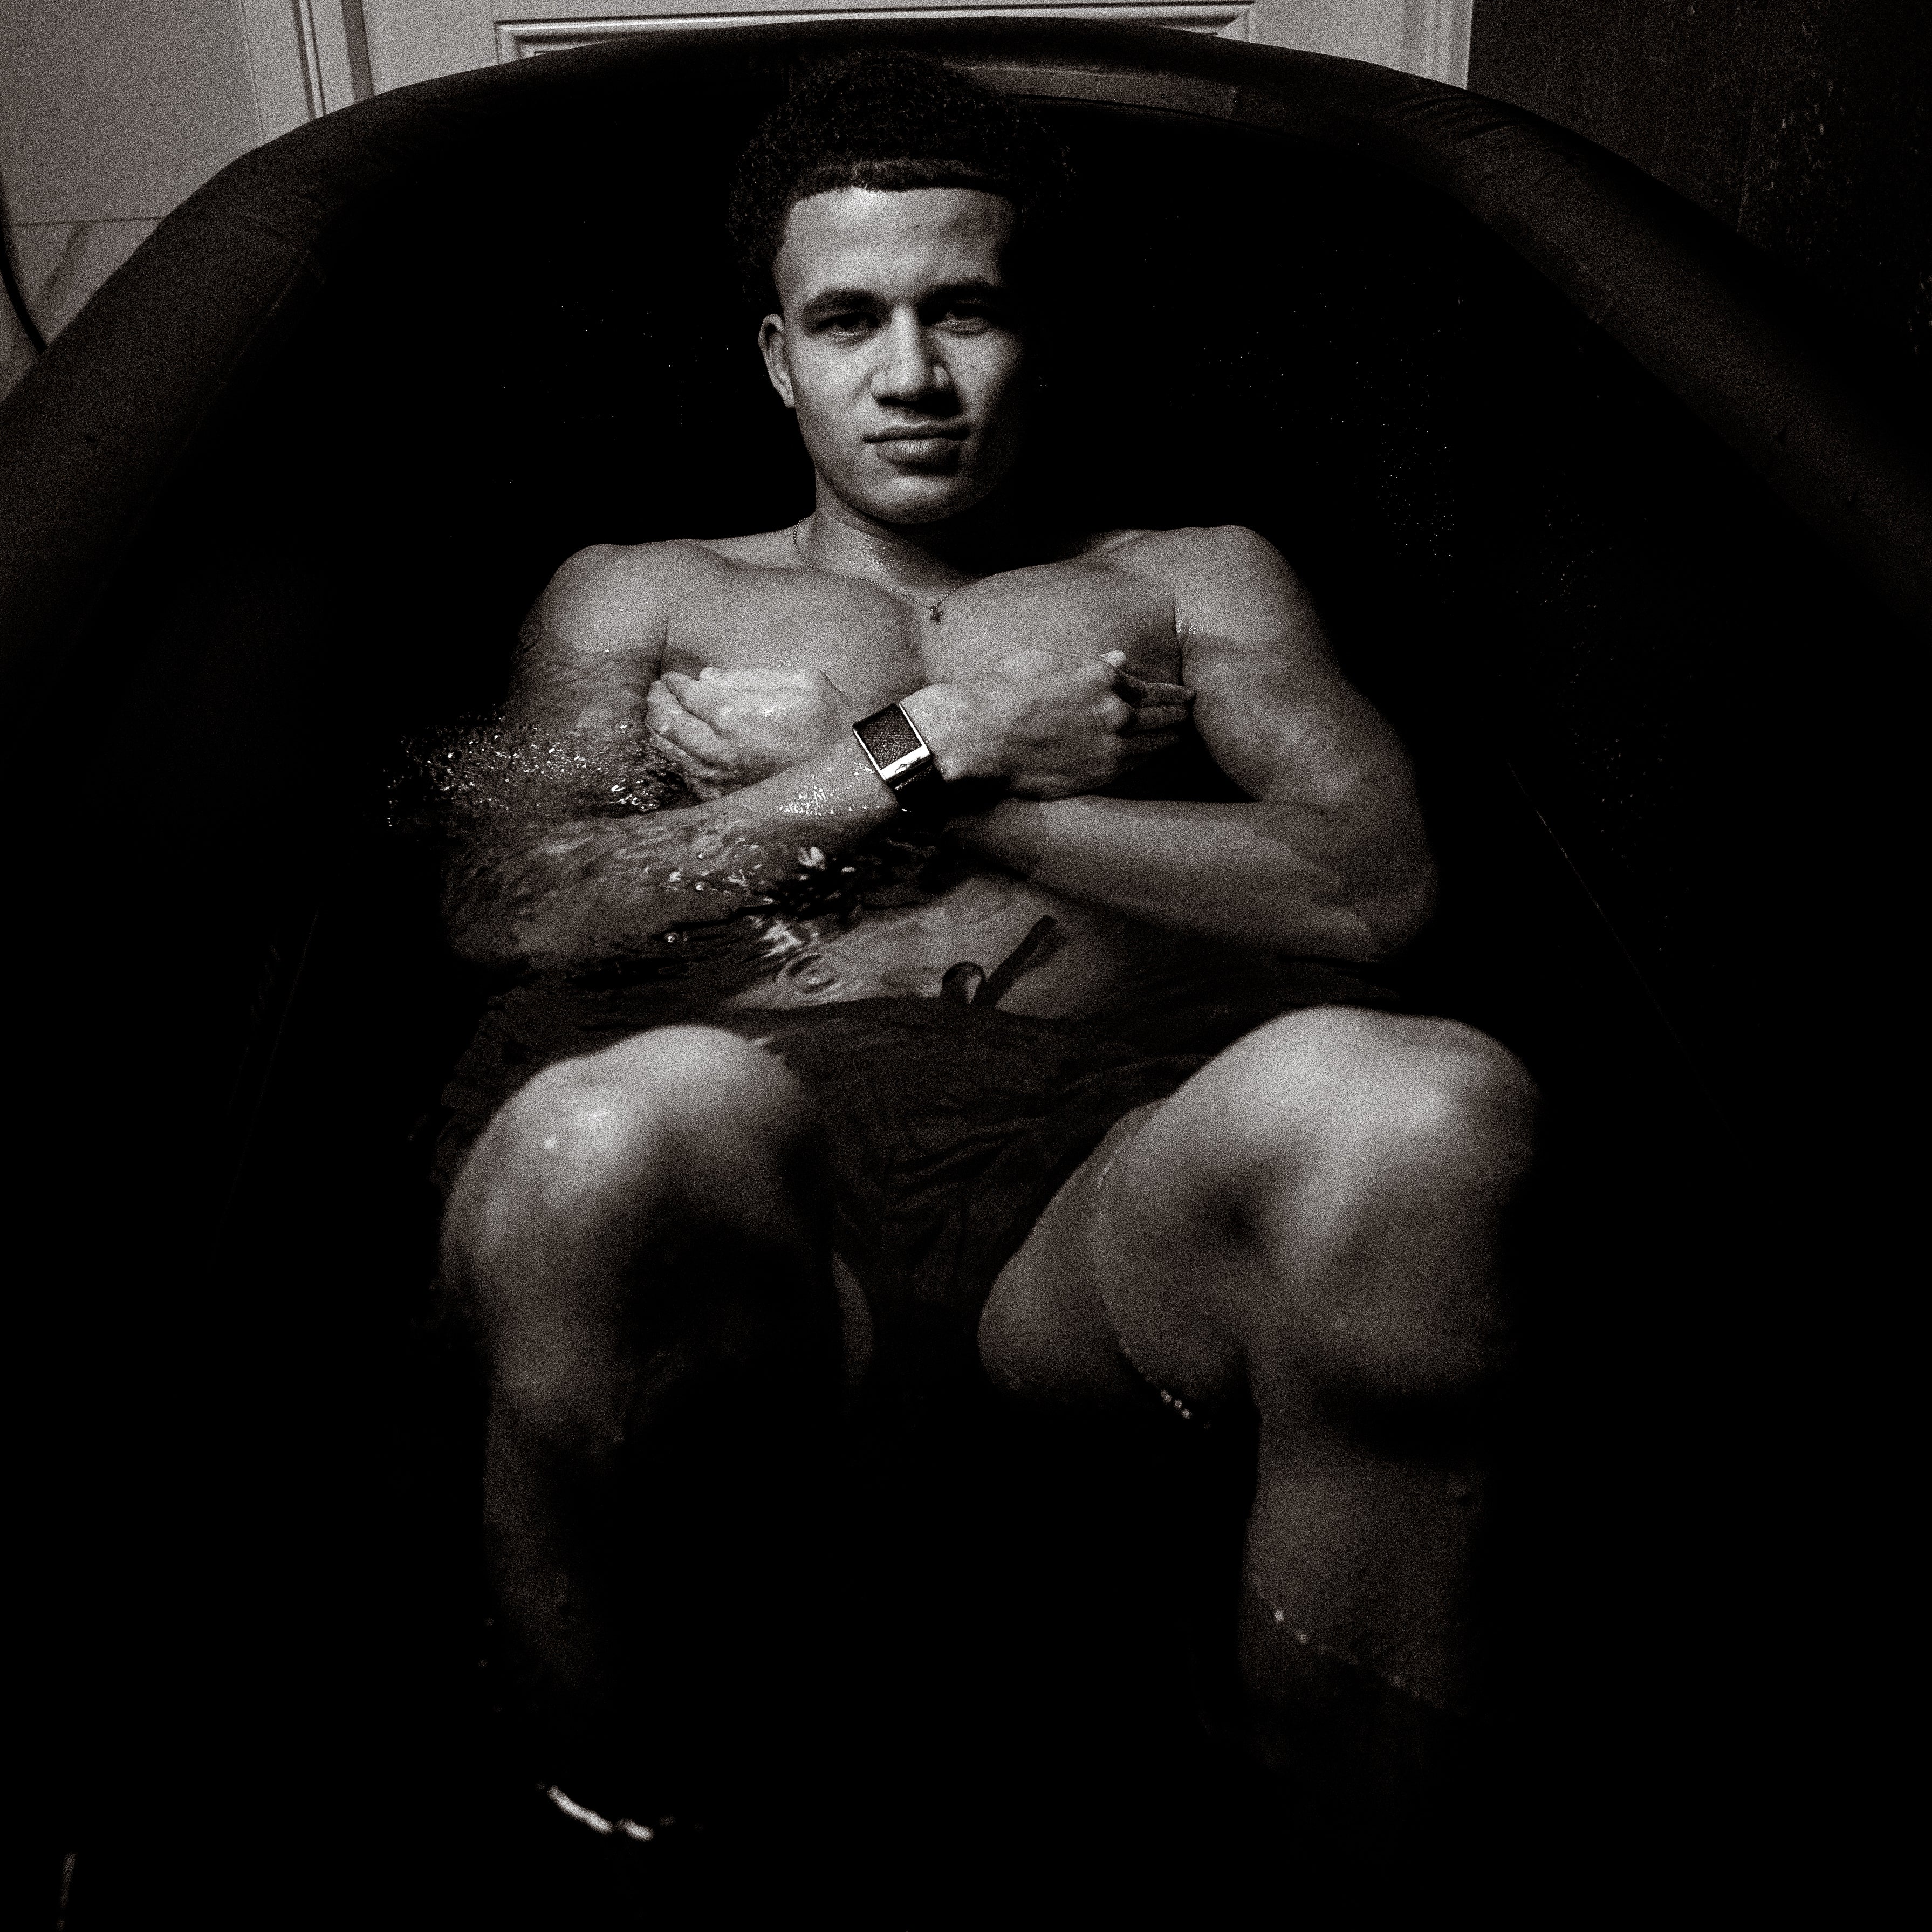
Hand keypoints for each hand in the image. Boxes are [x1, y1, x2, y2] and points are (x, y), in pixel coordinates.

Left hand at [645, 665, 859, 795]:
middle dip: (658, 702)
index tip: (673, 677)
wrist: (848, 773)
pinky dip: (674, 758)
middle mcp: (720, 748)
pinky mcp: (725, 796)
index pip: (686, 694)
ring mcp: (719, 777)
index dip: (674, 683)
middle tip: (657, 692)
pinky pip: (685, 776)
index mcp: (735, 715)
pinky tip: (678, 747)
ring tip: (659, 714)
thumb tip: (707, 677)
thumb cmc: (828, 721)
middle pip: (667, 722)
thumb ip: (748, 675)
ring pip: (669, 751)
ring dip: (658, 729)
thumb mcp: (801, 680)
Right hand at [908, 650, 1192, 799]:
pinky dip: (1151, 758)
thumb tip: (1119, 658)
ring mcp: (1111, 746)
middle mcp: (1115, 711)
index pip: (1145, 685)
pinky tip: (1156, 756)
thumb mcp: (1046, 662)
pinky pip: (1137, 766)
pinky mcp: (1099, 775)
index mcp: (1103, 677)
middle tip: (1190, 710)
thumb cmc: (1003, 691)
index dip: (1166, 689)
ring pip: (1156, 742)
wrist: (980, 736)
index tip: (1178, 691)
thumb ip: (1088, 663)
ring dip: (1171, 737)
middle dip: (1178, 710)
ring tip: (1182, 735)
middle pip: (1160, 713)